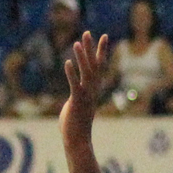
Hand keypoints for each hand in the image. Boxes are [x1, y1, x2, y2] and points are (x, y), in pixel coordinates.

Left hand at [60, 31, 111, 149]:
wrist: (78, 141)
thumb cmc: (75, 125)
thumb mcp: (78, 106)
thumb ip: (78, 97)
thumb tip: (76, 96)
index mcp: (93, 89)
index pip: (99, 66)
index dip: (101, 51)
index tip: (104, 36)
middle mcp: (92, 90)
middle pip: (94, 65)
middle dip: (91, 48)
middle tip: (88, 32)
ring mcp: (86, 96)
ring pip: (86, 73)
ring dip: (82, 57)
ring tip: (77, 42)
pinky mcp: (77, 102)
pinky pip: (75, 85)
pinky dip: (72, 74)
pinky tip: (68, 62)